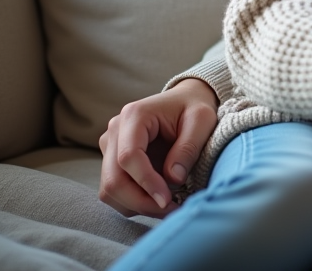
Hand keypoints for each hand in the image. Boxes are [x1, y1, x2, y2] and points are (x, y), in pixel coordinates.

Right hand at [98, 78, 218, 216]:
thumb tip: (173, 178)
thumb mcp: (202, 120)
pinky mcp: (112, 161)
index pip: (128, 157)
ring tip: (169, 206)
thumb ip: (188, 147)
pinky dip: (134, 202)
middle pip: (113, 179)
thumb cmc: (194, 108)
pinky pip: (115, 191)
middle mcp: (114, 131)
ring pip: (110, 190)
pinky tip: (158, 199)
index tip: (167, 200)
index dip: (146, 183)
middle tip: (171, 210)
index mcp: (134, 116)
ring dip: (137, 205)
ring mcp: (110, 147)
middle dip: (141, 201)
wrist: (185, 101)